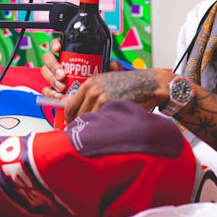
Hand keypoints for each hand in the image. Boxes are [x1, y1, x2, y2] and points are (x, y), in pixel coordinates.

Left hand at [40, 37, 166, 123]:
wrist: (147, 84)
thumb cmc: (130, 84)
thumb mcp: (107, 83)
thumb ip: (93, 94)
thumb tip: (79, 109)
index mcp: (90, 83)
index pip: (70, 104)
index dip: (69, 117)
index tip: (71, 124)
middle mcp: (92, 89)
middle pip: (77, 114)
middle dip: (80, 124)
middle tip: (83, 133)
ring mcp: (100, 96)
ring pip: (88, 119)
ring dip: (91, 127)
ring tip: (97, 133)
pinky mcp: (110, 104)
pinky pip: (100, 121)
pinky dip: (101, 127)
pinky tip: (106, 129)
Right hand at [40, 38, 123, 96]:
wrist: (93, 94)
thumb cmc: (97, 76)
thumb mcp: (105, 69)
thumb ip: (112, 66)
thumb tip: (113, 65)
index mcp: (69, 52)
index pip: (58, 44)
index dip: (55, 44)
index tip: (58, 49)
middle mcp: (59, 62)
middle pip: (48, 58)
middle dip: (53, 66)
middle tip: (62, 75)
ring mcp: (54, 75)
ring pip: (45, 72)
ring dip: (51, 80)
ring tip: (62, 87)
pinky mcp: (52, 88)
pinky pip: (46, 89)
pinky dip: (50, 93)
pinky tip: (58, 96)